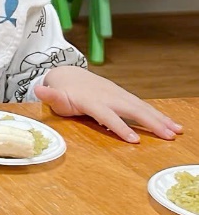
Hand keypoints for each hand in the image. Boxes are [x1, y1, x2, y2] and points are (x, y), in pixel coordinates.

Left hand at [36, 66, 182, 142]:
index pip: (107, 115)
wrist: (68, 74)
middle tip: (168, 136)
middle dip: (150, 123)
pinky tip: (171, 124)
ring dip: (160, 119)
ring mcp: (118, 94)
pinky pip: (143, 106)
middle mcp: (109, 96)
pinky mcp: (124, 96)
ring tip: (177, 131)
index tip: (134, 140)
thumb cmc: (61, 91)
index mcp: (91, 100)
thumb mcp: (53, 96)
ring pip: (142, 107)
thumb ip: (49, 96)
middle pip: (131, 110)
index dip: (120, 127)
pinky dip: (158, 114)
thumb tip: (38, 89)